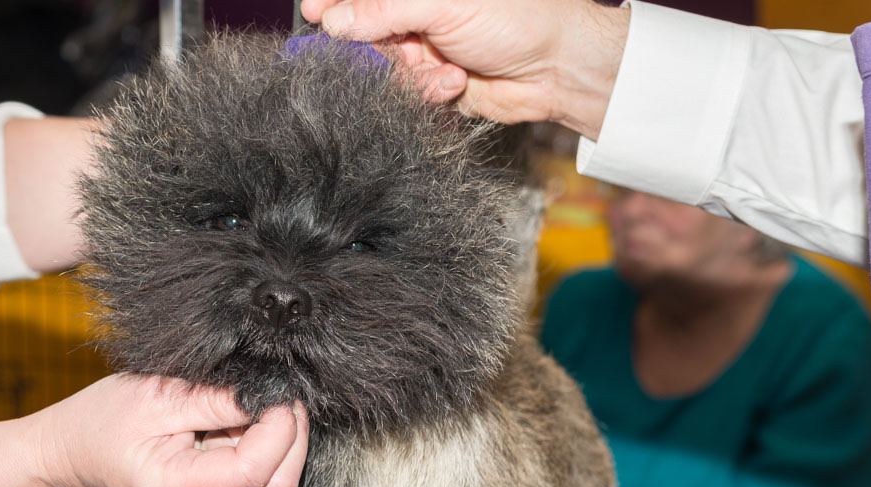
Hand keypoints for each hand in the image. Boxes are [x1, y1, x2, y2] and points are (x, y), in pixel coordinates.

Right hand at [27, 375, 307, 486]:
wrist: (72, 453)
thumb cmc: (102, 420)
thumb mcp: (156, 396)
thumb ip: (215, 400)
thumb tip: (270, 392)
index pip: (255, 470)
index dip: (280, 428)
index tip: (278, 390)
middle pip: (277, 485)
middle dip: (292, 436)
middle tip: (282, 392)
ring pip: (274, 486)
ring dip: (281, 443)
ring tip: (256, 404)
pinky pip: (258, 484)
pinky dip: (264, 451)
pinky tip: (244, 423)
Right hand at [299, 0, 628, 138]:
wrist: (557, 68)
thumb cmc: (516, 18)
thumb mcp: (444, 5)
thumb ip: (383, 11)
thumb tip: (333, 20)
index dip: (334, 4)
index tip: (314, 12)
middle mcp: (417, 16)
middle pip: (363, 32)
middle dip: (375, 47)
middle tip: (396, 53)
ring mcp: (423, 50)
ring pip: (383, 69)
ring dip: (409, 73)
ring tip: (441, 69)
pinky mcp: (433, 87)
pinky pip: (407, 94)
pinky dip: (427, 91)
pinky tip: (454, 82)